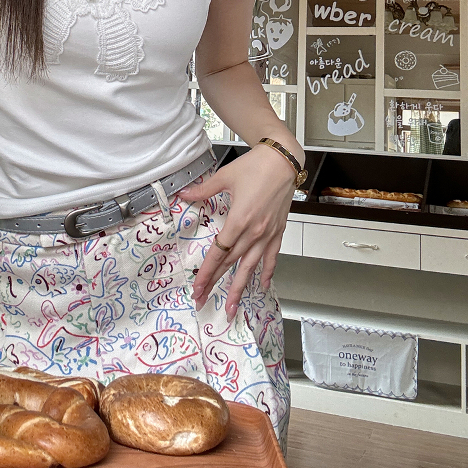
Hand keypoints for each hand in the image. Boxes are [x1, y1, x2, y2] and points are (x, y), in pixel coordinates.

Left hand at [177, 144, 297, 321]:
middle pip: (231, 263)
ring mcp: (268, 233)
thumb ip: (203, 190)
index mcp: (239, 220)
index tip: (198, 287)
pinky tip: (263, 283)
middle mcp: (254, 231)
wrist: (283, 160)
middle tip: (204, 300)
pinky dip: (267, 271)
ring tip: (233, 307)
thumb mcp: (224, 177)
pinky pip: (271, 256)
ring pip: (251, 266)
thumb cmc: (255, 166)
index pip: (219, 253)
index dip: (207, 272)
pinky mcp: (278, 231)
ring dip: (241, 288)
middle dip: (217, 283)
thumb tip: (184, 195)